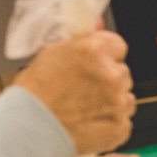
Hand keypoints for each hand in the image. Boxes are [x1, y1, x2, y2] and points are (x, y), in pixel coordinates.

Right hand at [15, 31, 135, 153]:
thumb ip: (81, 42)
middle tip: (85, 89)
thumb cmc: (34, 94)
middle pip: (122, 72)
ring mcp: (118, 102)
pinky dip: (111, 122)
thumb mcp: (53, 55)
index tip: (100, 61)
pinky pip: (124, 119)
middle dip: (108, 79)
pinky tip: (90, 122)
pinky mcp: (121, 126)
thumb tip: (99, 26)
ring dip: (113, 100)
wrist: (30, 129)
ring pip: (126, 96)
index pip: (118, 45)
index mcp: (93, 51)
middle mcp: (110, 75)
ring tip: (86, 107)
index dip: (108, 54)